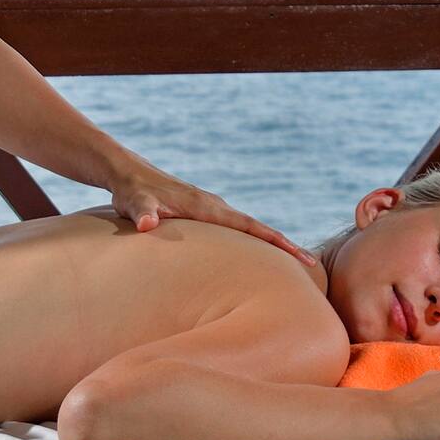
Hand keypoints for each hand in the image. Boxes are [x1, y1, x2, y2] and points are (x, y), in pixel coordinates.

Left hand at [109, 161, 317, 265]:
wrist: (127, 173)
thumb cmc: (131, 192)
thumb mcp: (134, 204)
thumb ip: (142, 213)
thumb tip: (145, 224)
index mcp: (208, 207)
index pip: (251, 227)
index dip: (276, 243)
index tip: (301, 257)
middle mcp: (216, 206)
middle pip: (259, 228)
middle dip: (285, 246)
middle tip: (312, 266)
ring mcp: (212, 208)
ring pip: (249, 228)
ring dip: (271, 243)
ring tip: (292, 263)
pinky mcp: (205, 213)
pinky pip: (236, 229)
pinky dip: (252, 240)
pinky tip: (254, 253)